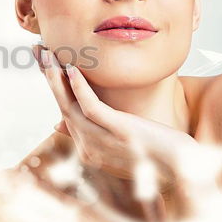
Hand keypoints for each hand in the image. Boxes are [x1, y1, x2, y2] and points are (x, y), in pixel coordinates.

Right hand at [32, 44, 200, 197]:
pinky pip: (91, 107)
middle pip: (61, 104)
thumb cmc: (154, 155)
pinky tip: (72, 68)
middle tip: (37, 50)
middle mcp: (87, 145)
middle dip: (48, 75)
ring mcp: (100, 139)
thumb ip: (90, 132)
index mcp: (86, 146)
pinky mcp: (117, 131)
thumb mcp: (116, 142)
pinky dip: (79, 87)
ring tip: (48, 54)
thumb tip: (57, 124)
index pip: (63, 109)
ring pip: (69, 105)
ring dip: (56, 77)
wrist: (183, 171)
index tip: (45, 63)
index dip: (53, 84)